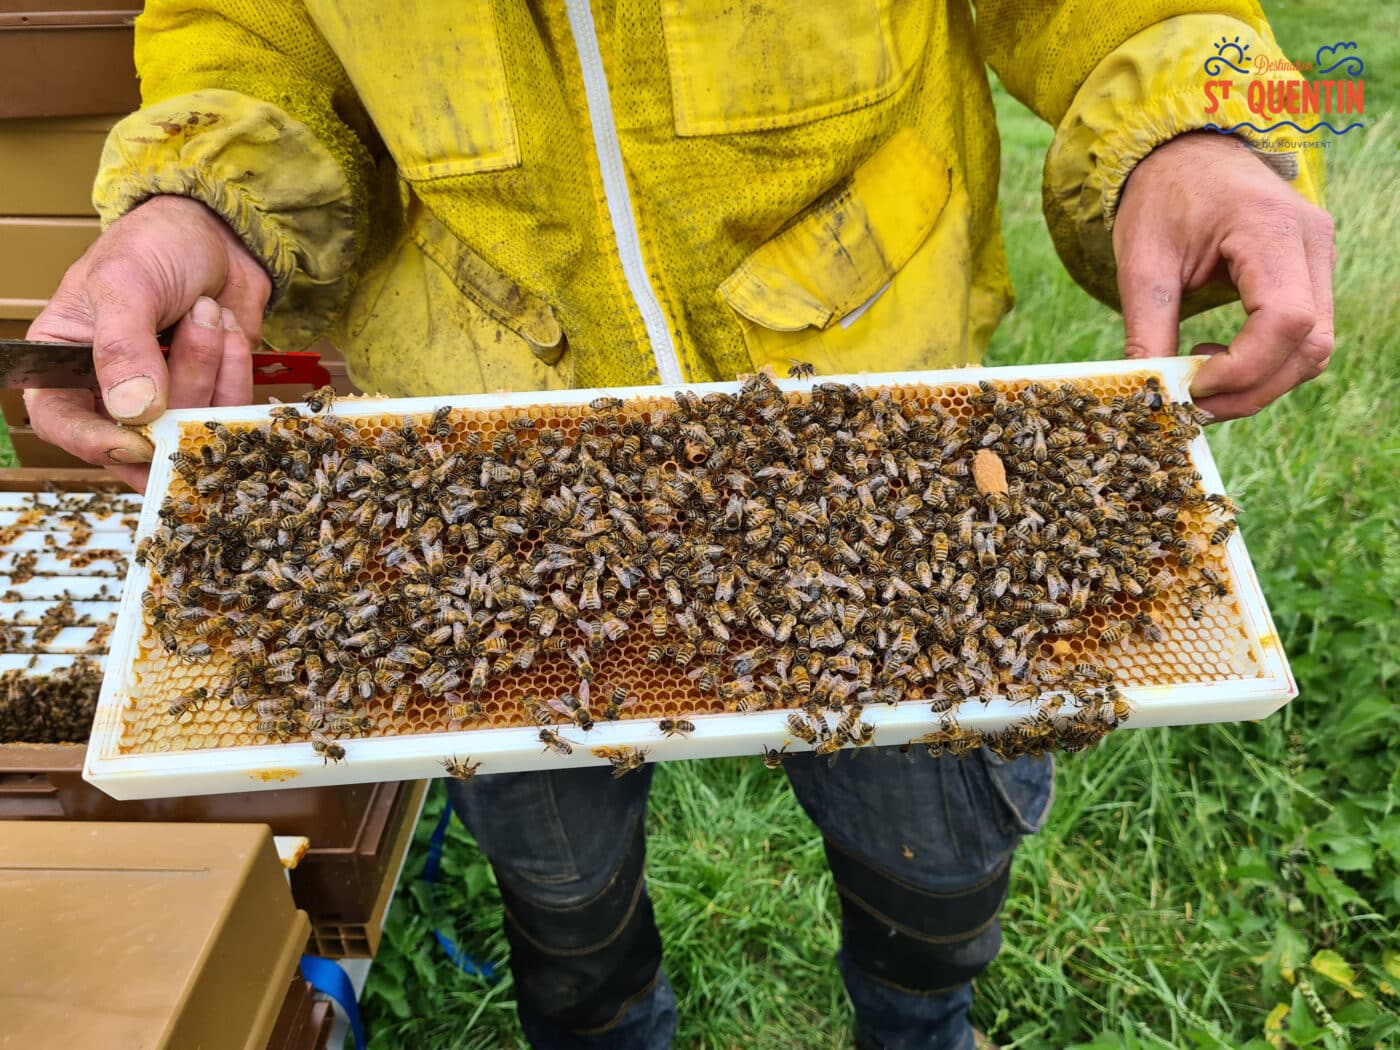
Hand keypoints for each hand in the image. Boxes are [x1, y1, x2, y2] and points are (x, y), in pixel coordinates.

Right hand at [24, 195, 271, 488]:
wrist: (220, 235)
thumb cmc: (156, 246)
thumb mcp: (126, 283)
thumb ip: (123, 346)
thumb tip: (133, 411)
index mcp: (64, 360)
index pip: (61, 422)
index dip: (95, 441)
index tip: (136, 439)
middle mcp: (108, 390)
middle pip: (138, 436)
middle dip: (180, 387)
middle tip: (196, 328)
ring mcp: (164, 400)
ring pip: (188, 428)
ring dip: (210, 368)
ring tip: (209, 312)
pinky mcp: (209, 399)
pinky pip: (227, 413)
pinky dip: (235, 370)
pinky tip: (229, 330)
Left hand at [1113, 131, 1335, 420]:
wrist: (1183, 152)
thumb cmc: (1160, 198)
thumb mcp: (1141, 263)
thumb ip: (1148, 330)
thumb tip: (1151, 394)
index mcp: (1269, 229)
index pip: (1286, 319)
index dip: (1245, 368)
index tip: (1194, 386)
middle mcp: (1311, 242)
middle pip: (1311, 343)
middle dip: (1254, 388)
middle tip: (1196, 404)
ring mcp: (1318, 256)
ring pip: (1315, 347)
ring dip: (1261, 382)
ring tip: (1202, 382)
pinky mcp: (1311, 271)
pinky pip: (1305, 334)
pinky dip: (1266, 363)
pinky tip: (1220, 358)